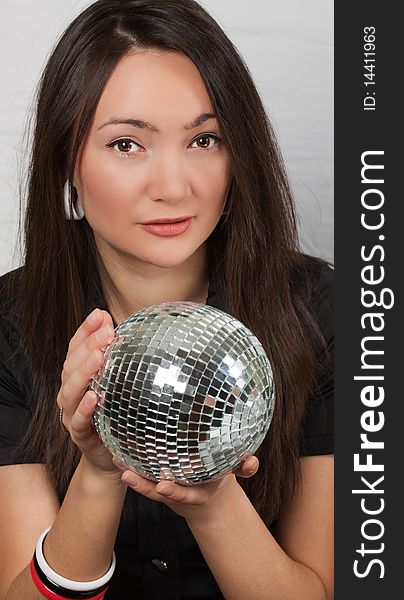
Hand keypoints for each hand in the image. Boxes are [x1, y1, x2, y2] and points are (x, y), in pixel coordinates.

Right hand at [57, 308, 120, 478]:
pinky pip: (77, 420)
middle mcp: (70, 391)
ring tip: (98, 357)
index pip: (76, 348)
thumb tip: (143, 331)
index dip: (86, 330)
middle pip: (72, 364)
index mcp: (78, 376)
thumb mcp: (120, 385)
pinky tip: (95, 397)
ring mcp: (71, 413)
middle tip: (107, 331)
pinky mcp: (78, 434)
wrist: (110, 457)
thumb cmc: (116, 414)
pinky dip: (84, 408)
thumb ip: (122, 362)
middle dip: (88, 345)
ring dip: (84, 372)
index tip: (100, 313)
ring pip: (70, 390)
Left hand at [112, 454, 258, 522]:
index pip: (185, 495)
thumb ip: (243, 467)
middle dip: (143, 486)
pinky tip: (117, 454)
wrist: (209, 494)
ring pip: (146, 485)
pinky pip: (142, 475)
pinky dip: (130, 467)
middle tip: (129, 476)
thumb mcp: (233, 472)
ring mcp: (166, 487)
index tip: (164, 486)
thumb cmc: (220, 476)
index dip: (174, 492)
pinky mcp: (157, 480)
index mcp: (196, 492)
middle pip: (157, 492)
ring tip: (118, 463)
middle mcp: (178, 492)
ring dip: (132, 475)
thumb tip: (253, 462)